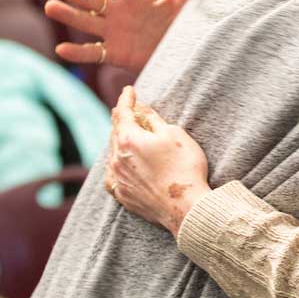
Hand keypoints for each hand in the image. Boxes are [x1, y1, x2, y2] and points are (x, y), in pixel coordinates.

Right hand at [35, 0, 202, 72]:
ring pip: (87, 22)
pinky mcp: (116, 55)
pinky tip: (62, 49)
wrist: (186, 49)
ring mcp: (115, 33)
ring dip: (68, 15)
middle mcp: (119, 12)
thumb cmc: (183, 19)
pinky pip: (95, 54)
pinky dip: (79, 53)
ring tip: (49, 6)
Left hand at [106, 86, 209, 237]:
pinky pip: (113, 175)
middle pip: (115, 132)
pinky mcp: (123, 195)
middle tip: (126, 108)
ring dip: (118, 141)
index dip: (126, 99)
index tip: (129, 90)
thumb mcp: (173, 134)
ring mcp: (118, 179)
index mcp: (128, 139)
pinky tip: (118, 165)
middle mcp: (117, 158)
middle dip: (121, 118)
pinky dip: (115, 165)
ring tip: (123, 134)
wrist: (185, 207)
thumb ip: (152, 119)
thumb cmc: (184, 167)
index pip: (123, 112)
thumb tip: (140, 109)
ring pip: (112, 154)